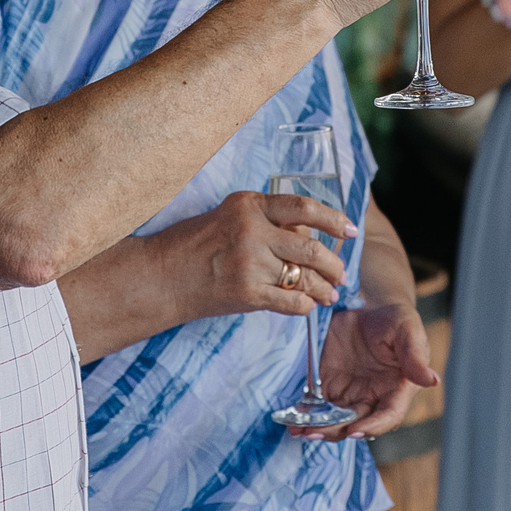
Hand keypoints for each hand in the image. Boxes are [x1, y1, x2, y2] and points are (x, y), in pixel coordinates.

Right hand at [155, 189, 354, 316]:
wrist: (161, 276)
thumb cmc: (194, 245)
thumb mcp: (230, 217)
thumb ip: (267, 222)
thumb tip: (310, 236)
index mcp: (249, 204)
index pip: (302, 207)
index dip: (333, 219)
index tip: (349, 230)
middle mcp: (251, 229)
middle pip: (310, 246)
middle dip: (333, 264)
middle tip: (341, 274)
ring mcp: (249, 262)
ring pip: (305, 276)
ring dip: (323, 288)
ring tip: (330, 294)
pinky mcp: (247, 292)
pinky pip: (291, 301)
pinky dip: (305, 306)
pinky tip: (307, 306)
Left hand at [291, 304, 439, 440]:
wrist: (366, 308)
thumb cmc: (394, 320)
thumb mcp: (407, 328)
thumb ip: (416, 355)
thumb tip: (432, 381)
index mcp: (396, 390)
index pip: (388, 416)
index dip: (372, 427)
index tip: (354, 431)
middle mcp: (373, 398)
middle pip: (356, 424)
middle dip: (336, 432)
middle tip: (314, 433)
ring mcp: (349, 395)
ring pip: (335, 421)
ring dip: (317, 429)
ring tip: (298, 431)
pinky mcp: (328, 386)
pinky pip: (317, 407)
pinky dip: (305, 416)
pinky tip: (291, 421)